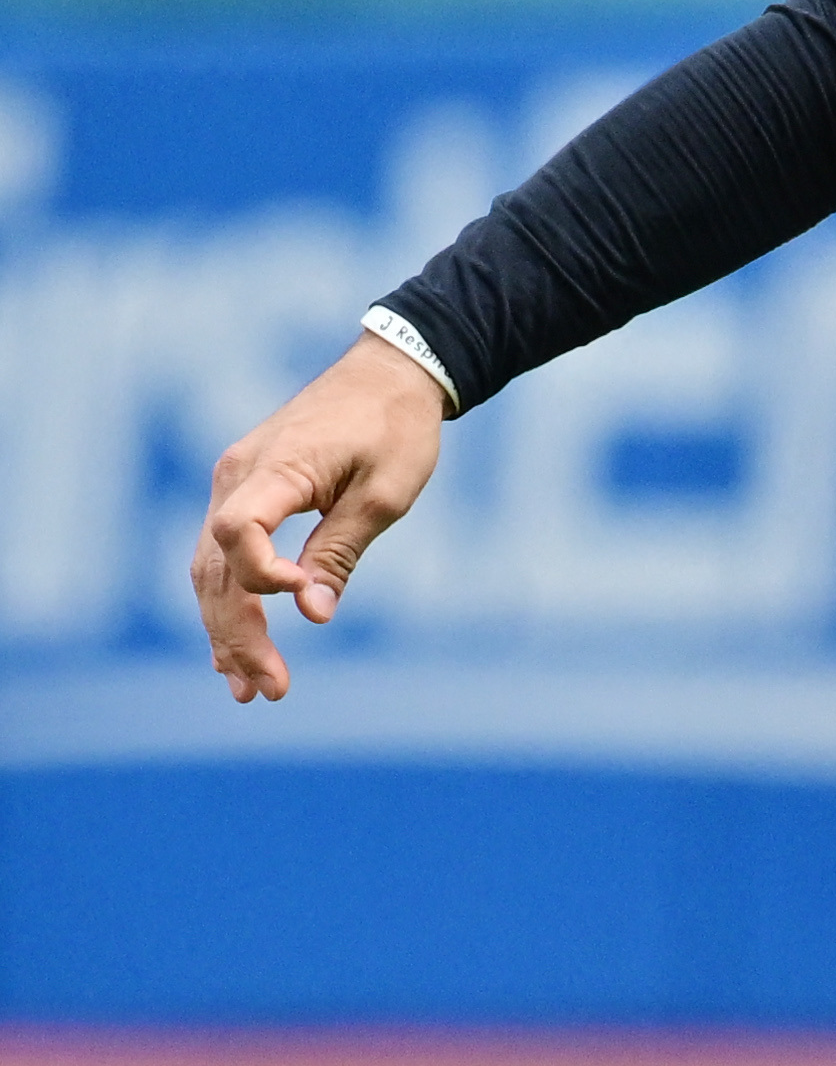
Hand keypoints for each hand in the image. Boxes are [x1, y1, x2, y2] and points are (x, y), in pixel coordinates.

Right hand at [192, 332, 444, 702]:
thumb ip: (342, 551)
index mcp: (274, 468)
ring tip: (251, 689)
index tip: (301, 592)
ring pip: (211, 569)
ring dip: (227, 630)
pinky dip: (228, 603)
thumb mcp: (384, 494)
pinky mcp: (245, 491)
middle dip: (238, 633)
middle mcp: (238, 475)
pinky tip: (234, 651)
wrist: (388, 374)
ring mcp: (234, 482)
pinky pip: (221, 554)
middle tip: (271, 690)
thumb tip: (313, 614)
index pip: (236, 530)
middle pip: (216, 566)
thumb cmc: (395, 428)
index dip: (260, 575)